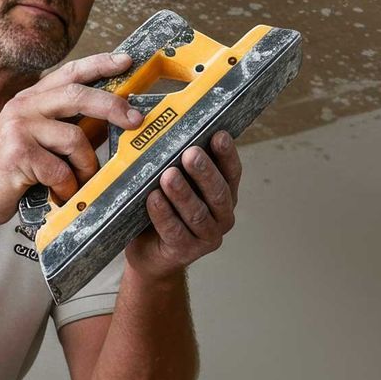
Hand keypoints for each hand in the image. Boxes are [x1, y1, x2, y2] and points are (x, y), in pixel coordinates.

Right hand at [0, 51, 143, 228]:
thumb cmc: (8, 172)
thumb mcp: (35, 140)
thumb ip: (63, 126)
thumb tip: (108, 123)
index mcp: (30, 100)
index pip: (69, 72)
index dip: (100, 64)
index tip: (126, 62)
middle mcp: (24, 107)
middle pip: (78, 95)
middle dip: (113, 106)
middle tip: (135, 120)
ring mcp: (19, 128)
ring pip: (75, 138)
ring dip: (86, 166)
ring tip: (78, 182)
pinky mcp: (18, 153)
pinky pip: (61, 169)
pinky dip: (67, 187)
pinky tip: (59, 194)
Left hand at [125, 131, 241, 280]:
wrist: (149, 251)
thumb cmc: (162, 208)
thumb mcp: (174, 184)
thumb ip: (179, 163)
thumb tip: (170, 128)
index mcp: (224, 194)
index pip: (231, 172)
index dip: (227, 154)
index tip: (218, 135)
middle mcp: (221, 216)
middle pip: (218, 193)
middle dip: (204, 172)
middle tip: (190, 153)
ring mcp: (206, 237)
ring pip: (197, 213)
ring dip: (182, 193)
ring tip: (168, 175)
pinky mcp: (185, 251)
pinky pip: (174, 231)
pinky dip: (163, 213)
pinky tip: (153, 199)